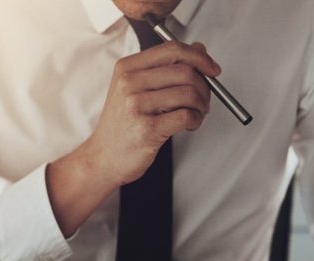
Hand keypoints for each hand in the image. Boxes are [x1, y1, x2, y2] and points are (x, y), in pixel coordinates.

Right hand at [45, 41, 219, 236]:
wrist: (102, 158)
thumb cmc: (121, 125)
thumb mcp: (136, 89)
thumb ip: (166, 67)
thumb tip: (198, 49)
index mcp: (126, 68)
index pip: (172, 50)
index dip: (199, 57)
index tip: (212, 69)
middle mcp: (129, 83)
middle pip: (185, 71)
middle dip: (204, 86)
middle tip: (203, 99)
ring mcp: (136, 106)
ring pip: (189, 93)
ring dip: (201, 105)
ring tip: (196, 114)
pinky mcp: (147, 129)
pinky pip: (186, 116)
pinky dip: (195, 120)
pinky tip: (189, 124)